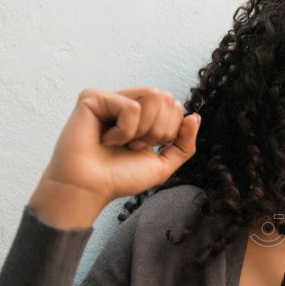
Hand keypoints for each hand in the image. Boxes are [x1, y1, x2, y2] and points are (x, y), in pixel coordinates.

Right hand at [37, 87, 200, 206]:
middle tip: (133, 146)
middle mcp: (127, 102)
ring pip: (154, 96)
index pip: (176, 107)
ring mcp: (110, 98)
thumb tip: (195, 116)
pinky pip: (131, 107)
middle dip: (159, 130)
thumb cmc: (119, 178)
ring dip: (144, 129)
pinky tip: (105, 139)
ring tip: (122, 142)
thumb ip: (184, 144)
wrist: (89, 189)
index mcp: (143, 115)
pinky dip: (124, 131)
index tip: (143, 148)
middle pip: (168, 98)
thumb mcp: (162, 164)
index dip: (170, 132)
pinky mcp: (93, 97)